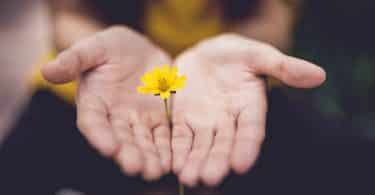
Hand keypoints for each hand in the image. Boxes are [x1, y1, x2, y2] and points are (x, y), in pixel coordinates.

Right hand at [42, 26, 171, 179]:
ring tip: (155, 171)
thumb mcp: (94, 47)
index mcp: (94, 102)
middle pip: (120, 139)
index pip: (93, 122)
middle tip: (135, 167)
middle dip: (128, 154)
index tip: (108, 147)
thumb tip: (47, 70)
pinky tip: (173, 161)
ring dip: (149, 157)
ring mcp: (138, 120)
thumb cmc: (110, 48)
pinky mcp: (159, 118)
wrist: (138, 49)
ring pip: (143, 142)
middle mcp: (114, 117)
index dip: (99, 135)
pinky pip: (164, 136)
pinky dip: (168, 149)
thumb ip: (74, 59)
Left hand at [171, 34, 325, 185]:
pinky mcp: (184, 120)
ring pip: (201, 146)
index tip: (241, 164)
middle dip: (217, 161)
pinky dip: (177, 151)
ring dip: (195, 162)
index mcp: (250, 107)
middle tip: (209, 178)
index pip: (251, 130)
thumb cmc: (236, 54)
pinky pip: (180, 138)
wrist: (206, 54)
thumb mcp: (258, 55)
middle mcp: (228, 121)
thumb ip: (283, 66)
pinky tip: (173, 164)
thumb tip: (319, 75)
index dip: (247, 146)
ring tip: (188, 177)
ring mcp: (205, 122)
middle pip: (223, 144)